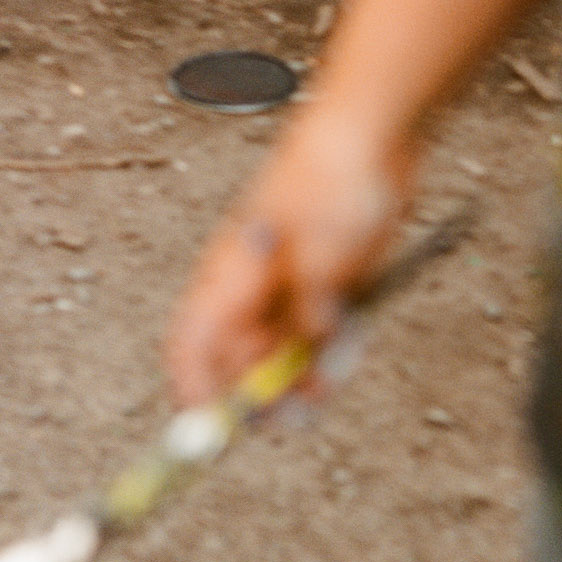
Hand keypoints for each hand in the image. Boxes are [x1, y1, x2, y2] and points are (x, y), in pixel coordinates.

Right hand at [165, 107, 416, 405]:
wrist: (370, 134)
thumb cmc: (331, 181)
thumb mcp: (321, 253)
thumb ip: (311, 307)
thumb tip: (309, 348)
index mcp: (230, 275)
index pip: (191, 344)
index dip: (194, 388)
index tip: (212, 428)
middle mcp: (252, 286)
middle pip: (239, 359)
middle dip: (260, 395)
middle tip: (290, 421)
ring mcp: (288, 285)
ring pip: (283, 351)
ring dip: (301, 377)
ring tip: (324, 392)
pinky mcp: (323, 283)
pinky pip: (318, 333)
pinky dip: (329, 351)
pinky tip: (348, 349)